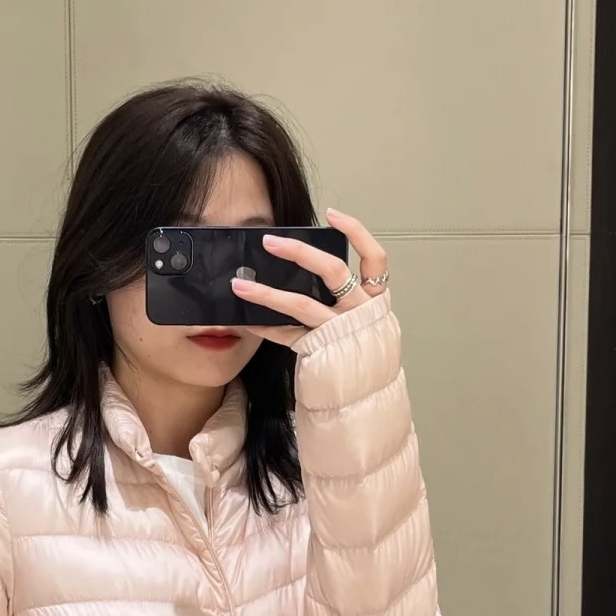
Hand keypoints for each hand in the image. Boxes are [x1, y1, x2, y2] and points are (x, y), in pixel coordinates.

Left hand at [232, 208, 388, 346]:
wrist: (366, 401)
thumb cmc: (360, 355)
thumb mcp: (363, 323)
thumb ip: (345, 299)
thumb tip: (303, 271)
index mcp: (375, 301)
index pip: (375, 259)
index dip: (356, 233)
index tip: (331, 215)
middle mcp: (361, 313)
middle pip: (333, 272)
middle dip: (299, 252)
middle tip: (269, 241)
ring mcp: (339, 333)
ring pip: (302, 304)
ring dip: (266, 292)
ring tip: (239, 285)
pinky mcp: (319, 352)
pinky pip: (287, 335)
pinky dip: (265, 326)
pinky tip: (246, 321)